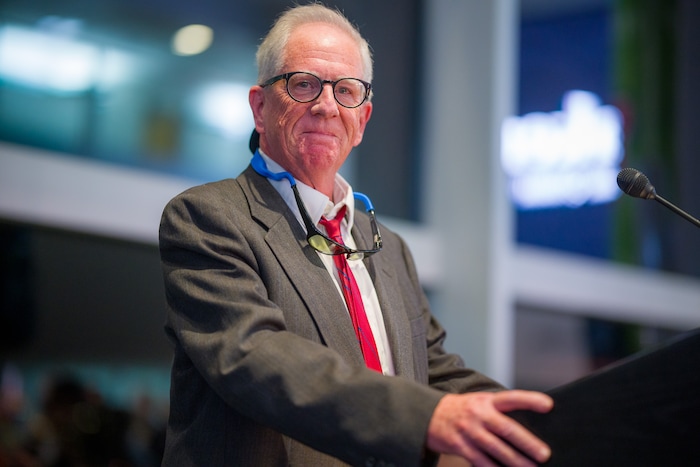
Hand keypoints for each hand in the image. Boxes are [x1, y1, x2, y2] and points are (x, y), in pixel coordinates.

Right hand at [426, 390, 552, 466]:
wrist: (427, 414)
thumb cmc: (461, 409)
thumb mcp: (479, 402)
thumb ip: (499, 412)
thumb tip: (528, 429)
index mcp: (486, 400)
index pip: (512, 398)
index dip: (530, 400)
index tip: (548, 405)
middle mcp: (478, 414)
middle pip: (506, 429)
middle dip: (527, 443)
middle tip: (544, 454)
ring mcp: (468, 431)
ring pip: (496, 449)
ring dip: (515, 461)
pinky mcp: (460, 446)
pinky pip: (481, 462)